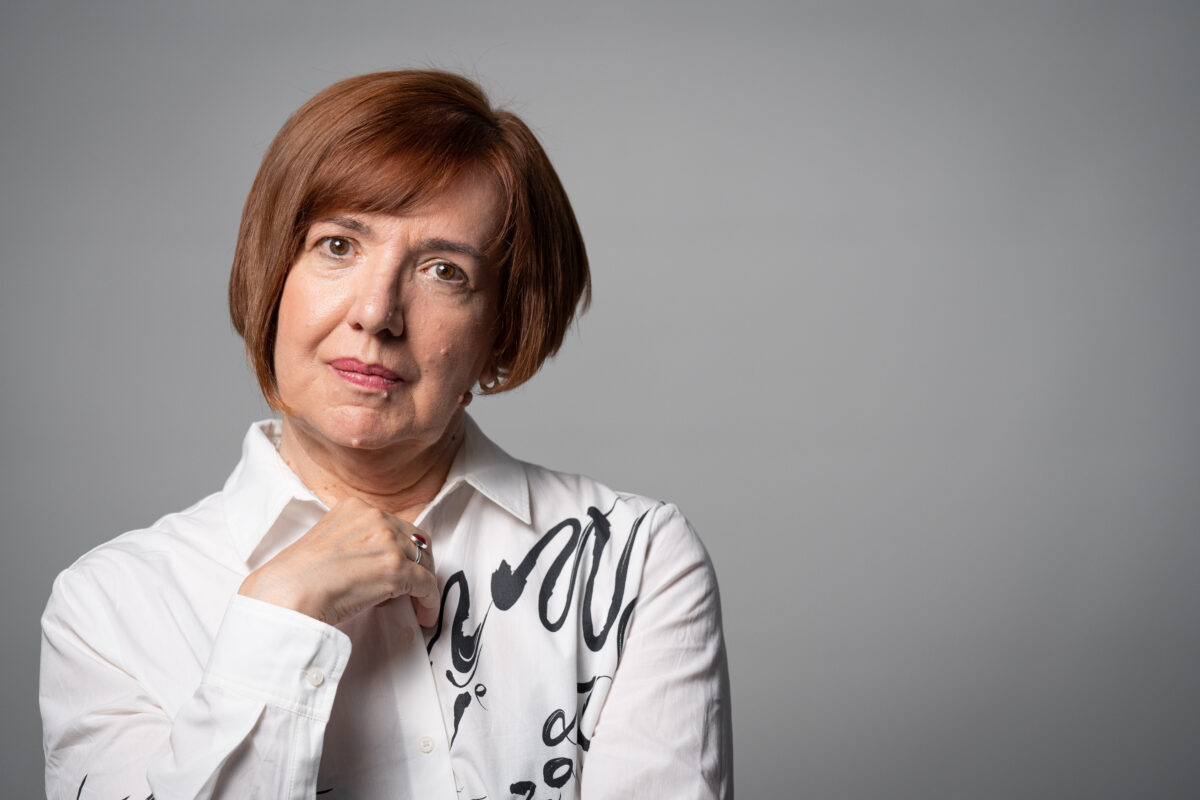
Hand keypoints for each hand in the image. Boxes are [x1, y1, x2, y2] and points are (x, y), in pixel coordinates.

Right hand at [237, 497, 439, 627]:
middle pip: (415, 541)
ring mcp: (387, 542)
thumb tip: (372, 562)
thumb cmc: (296, 578)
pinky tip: (424, 615)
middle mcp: (375, 518)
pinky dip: (429, 602)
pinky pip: (427, 585)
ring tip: (417, 603)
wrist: (287, 595)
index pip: (394, 525)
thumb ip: (353, 541)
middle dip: (417, 564)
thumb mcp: (325, 541)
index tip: (401, 566)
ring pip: (425, 562)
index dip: (401, 549)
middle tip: (413, 587)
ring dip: (423, 584)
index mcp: (355, 508)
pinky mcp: (396, 569)